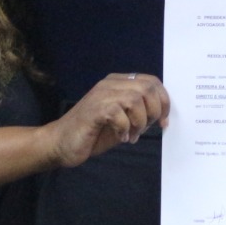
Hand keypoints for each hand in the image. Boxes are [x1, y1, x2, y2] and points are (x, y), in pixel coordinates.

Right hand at [43, 73, 170, 168]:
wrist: (61, 143)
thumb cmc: (93, 133)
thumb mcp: (123, 121)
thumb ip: (139, 113)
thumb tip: (162, 115)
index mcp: (119, 83)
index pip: (151, 81)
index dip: (164, 101)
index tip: (164, 121)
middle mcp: (110, 84)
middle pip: (147, 88)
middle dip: (154, 111)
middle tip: (145, 129)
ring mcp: (101, 95)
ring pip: (136, 99)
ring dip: (139, 122)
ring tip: (131, 135)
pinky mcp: (94, 110)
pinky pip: (119, 114)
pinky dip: (124, 129)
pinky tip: (119, 137)